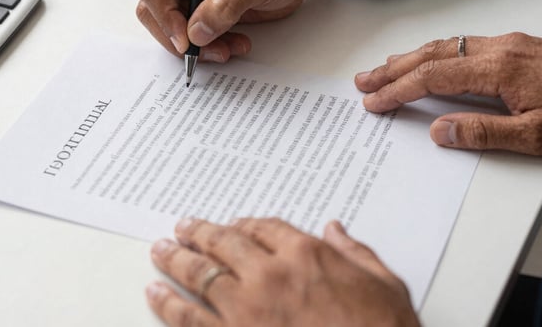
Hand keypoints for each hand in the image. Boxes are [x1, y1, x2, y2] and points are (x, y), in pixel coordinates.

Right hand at [135, 0, 341, 62]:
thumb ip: (224, 7)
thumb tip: (196, 32)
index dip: (164, 16)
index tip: (186, 40)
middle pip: (155, 10)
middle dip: (181, 37)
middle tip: (207, 51)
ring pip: (173, 27)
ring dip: (198, 45)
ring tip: (229, 49)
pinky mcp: (199, 4)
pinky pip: (191, 33)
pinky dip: (208, 45)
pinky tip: (233, 43)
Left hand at [146, 218, 418, 326]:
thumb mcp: (385, 286)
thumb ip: (356, 253)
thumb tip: (337, 230)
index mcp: (306, 255)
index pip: (265, 227)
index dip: (246, 224)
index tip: (235, 224)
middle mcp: (270, 275)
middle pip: (224, 243)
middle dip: (199, 232)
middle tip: (183, 227)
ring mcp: (246, 310)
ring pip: (200, 274)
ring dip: (176, 259)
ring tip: (160, 249)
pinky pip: (190, 319)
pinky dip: (168, 304)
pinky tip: (155, 293)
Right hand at [355, 32, 541, 155]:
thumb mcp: (539, 135)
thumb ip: (485, 132)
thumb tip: (440, 131)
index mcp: (498, 69)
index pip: (432, 77)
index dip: (398, 89)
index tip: (374, 101)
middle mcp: (498, 48)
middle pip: (431, 54)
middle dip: (392, 68)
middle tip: (364, 80)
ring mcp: (507, 44)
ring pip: (444, 45)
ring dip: (410, 57)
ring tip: (383, 68)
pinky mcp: (517, 46)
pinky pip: (461, 44)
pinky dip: (434, 52)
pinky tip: (429, 58)